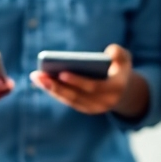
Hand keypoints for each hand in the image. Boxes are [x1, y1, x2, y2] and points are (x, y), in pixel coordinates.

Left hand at [31, 44, 146, 117]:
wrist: (124, 90)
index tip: (61, 73)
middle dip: (57, 86)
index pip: (94, 87)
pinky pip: (68, 101)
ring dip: (51, 89)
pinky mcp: (85, 108)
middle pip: (77, 95)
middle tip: (39, 75)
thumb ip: (119, 53)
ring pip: (70, 99)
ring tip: (36, 77)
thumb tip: (107, 53)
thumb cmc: (119, 68)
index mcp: (115, 89)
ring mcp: (94, 108)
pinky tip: (41, 81)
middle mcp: (104, 102)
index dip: (77, 81)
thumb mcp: (124, 57)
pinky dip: (54, 91)